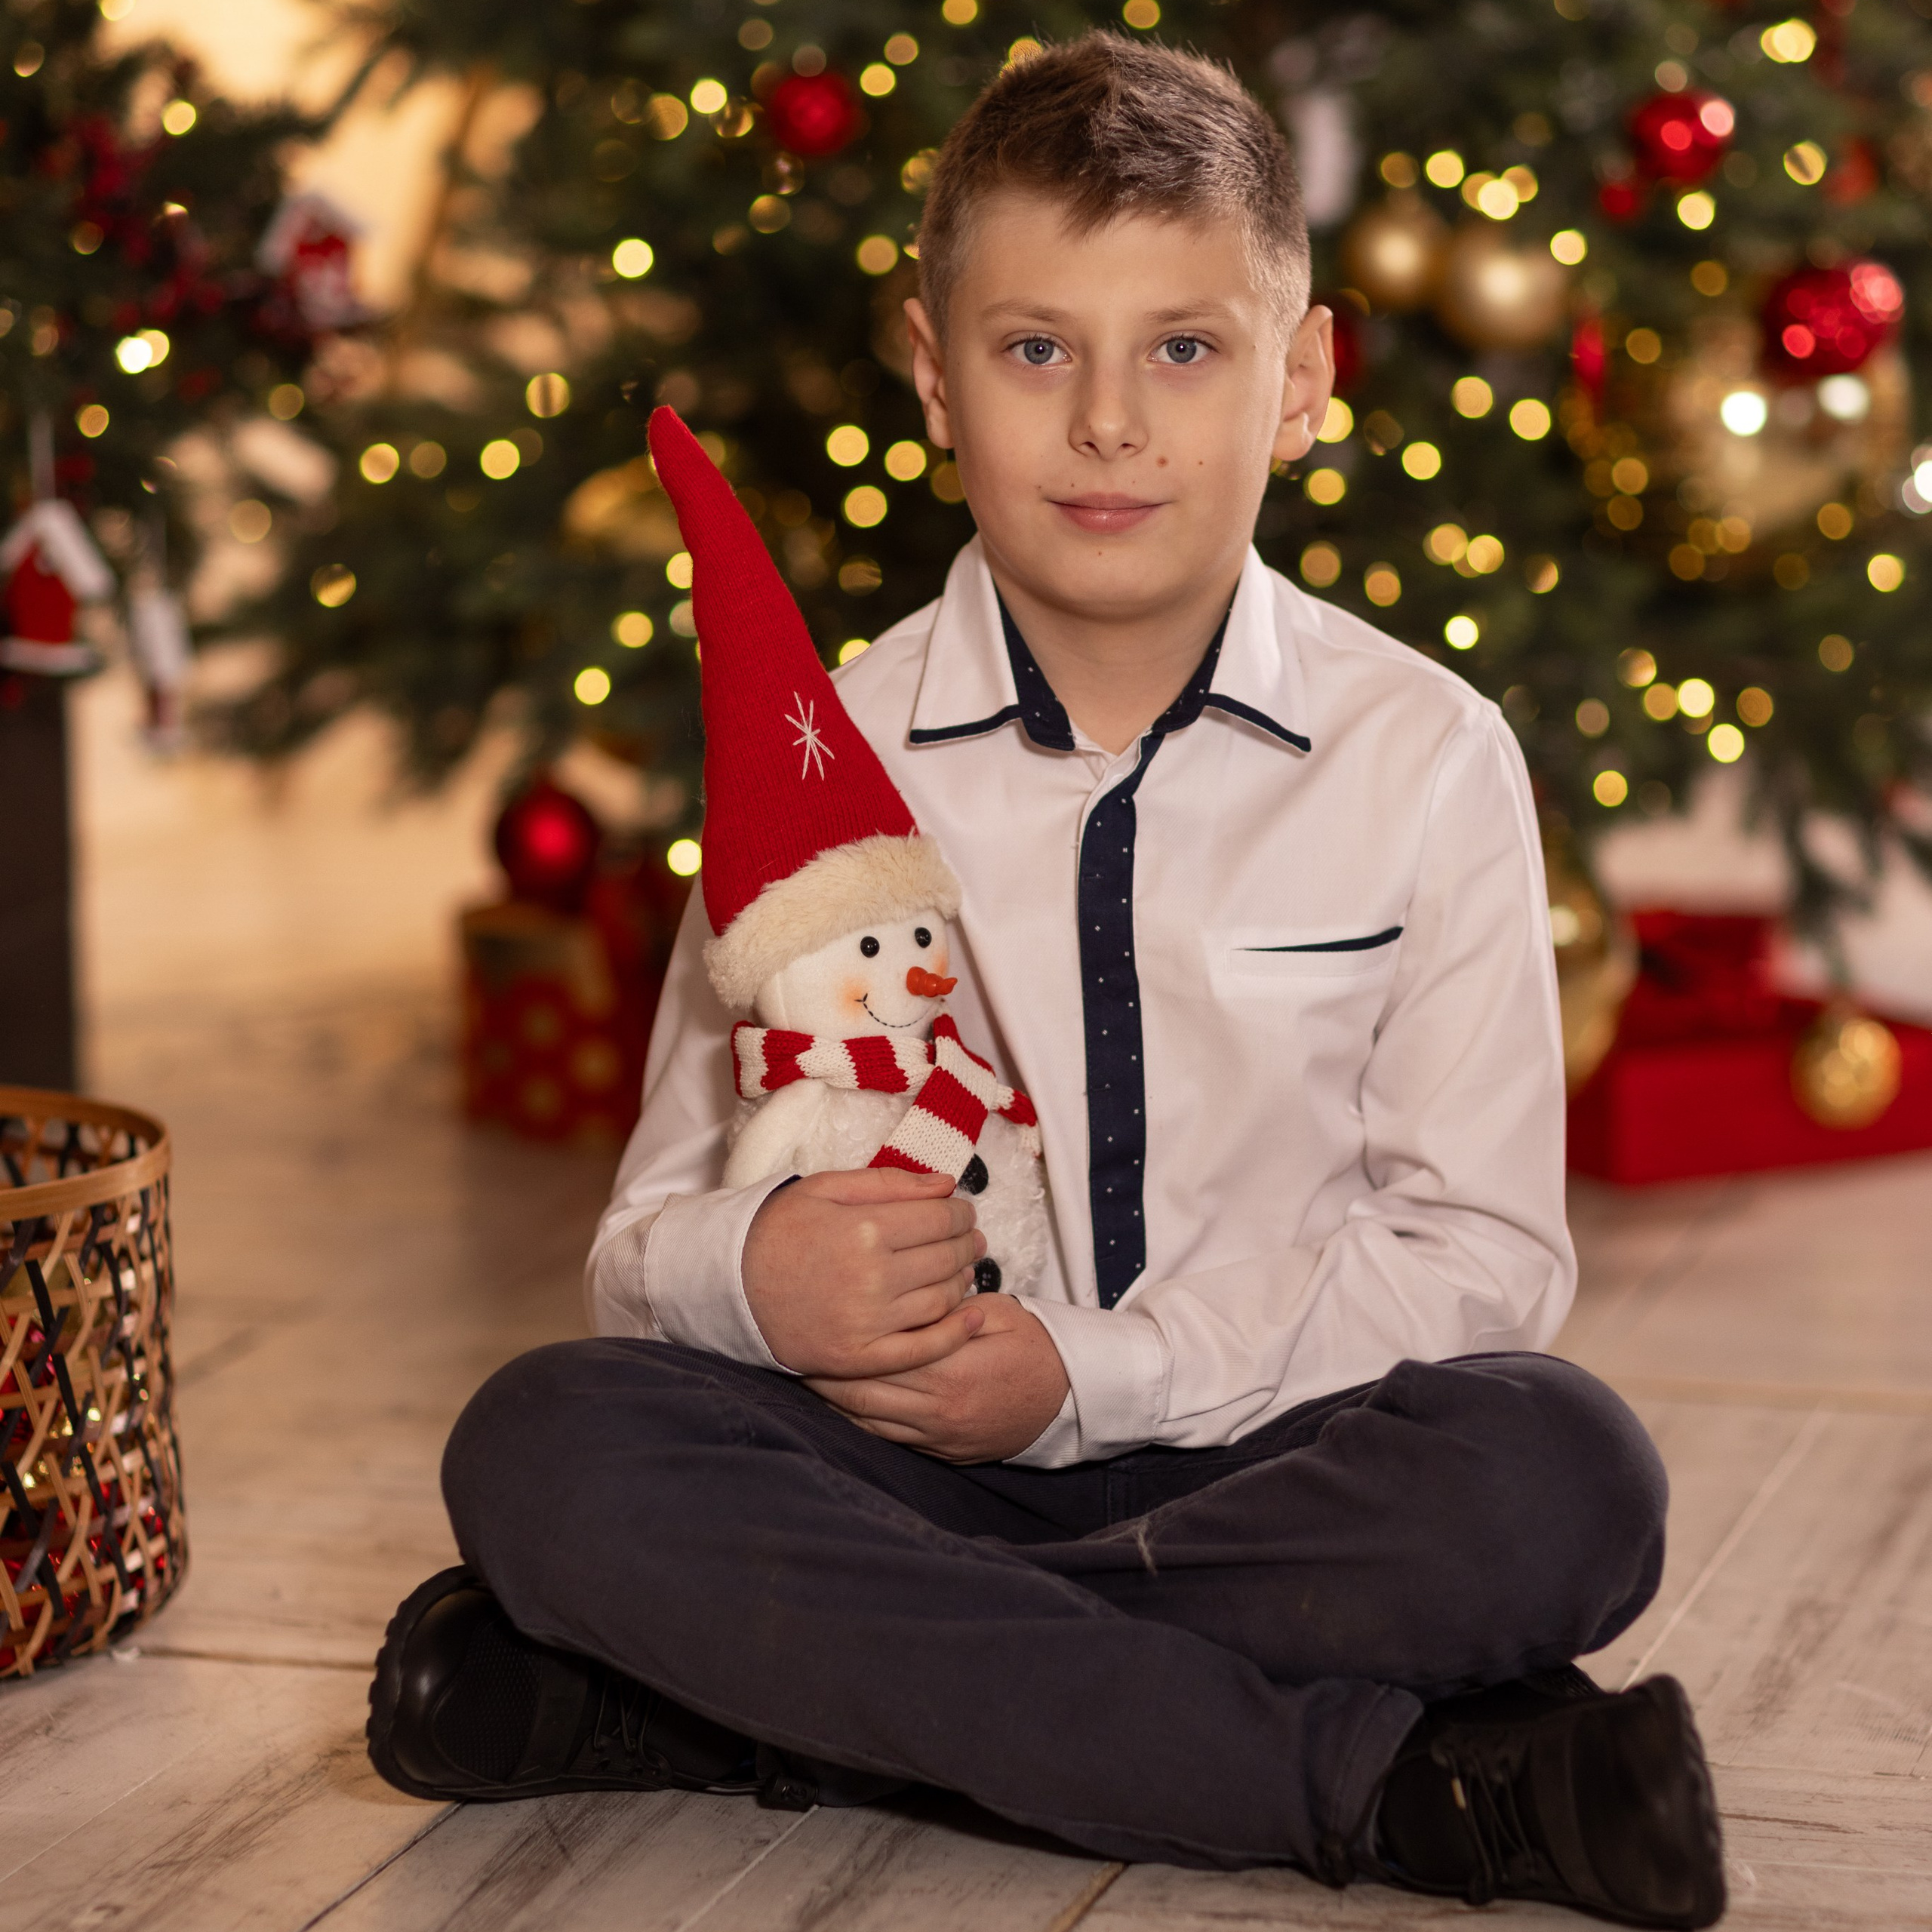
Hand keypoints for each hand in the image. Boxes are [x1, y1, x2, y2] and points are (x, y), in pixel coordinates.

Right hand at [742, 1167, 986, 1378]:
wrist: (730, 1285)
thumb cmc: (778, 1230)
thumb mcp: (825, 1188)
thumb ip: (889, 1183)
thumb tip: (947, 1184)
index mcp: (864, 1230)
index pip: (939, 1218)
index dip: (959, 1212)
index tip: (962, 1210)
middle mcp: (871, 1278)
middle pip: (945, 1257)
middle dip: (966, 1242)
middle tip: (971, 1238)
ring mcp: (867, 1323)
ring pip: (941, 1300)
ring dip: (963, 1281)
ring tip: (965, 1268)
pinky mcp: (859, 1358)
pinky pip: (923, 1349)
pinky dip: (956, 1334)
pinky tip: (974, 1318)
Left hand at [805, 1294, 1070, 1463]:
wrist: (1070, 1400)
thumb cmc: (1035, 1348)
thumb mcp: (998, 1313)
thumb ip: (950, 1308)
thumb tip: (907, 1295)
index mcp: (951, 1371)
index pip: (882, 1357)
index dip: (844, 1343)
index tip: (818, 1323)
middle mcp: (937, 1410)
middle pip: (863, 1393)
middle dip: (825, 1374)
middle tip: (795, 1349)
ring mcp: (937, 1437)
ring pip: (868, 1421)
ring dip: (834, 1400)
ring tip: (806, 1375)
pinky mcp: (940, 1452)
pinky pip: (887, 1438)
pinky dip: (858, 1421)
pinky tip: (839, 1403)